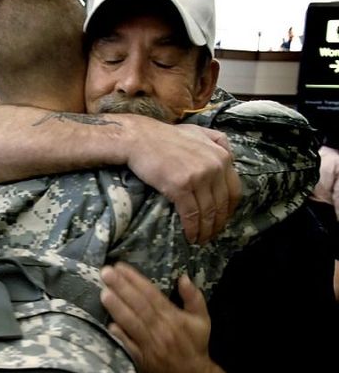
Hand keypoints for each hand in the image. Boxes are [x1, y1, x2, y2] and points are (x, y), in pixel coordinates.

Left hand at [100, 262, 227, 372]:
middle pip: (139, 305)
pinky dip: (120, 336)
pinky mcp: (142, 361)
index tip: (120, 267)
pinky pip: (129, 347)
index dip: (135, 279)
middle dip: (121, 287)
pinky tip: (108, 324)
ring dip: (117, 308)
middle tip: (105, 273)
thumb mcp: (202, 320)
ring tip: (103, 292)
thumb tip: (183, 277)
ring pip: (132, 323)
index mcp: (173, 317)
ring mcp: (150, 346)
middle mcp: (161, 329)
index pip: (151, 294)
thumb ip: (194, 297)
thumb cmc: (195, 345)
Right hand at [125, 118, 240, 243]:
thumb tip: (230, 157)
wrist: (138, 138)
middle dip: (218, 223)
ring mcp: (198, 177)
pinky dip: (192, 228)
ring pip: (207, 211)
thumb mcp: (198, 132)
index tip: (222, 220)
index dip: (229, 209)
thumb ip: (217, 141)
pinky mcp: (180, 187)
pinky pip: (191, 214)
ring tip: (201, 240)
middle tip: (211, 235)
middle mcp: (215, 166)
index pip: (234, 190)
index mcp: (222, 156)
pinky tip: (190, 236)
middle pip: (221, 204)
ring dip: (205, 230)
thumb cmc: (164, 137)